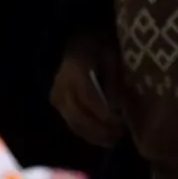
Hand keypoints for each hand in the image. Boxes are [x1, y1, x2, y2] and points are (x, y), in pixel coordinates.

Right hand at [50, 32, 124, 147]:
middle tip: (120, 135)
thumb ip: (113, 81)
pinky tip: (101, 137)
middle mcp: (61, 84)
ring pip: (73, 122)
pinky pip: (70, 122)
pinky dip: (86, 132)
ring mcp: (56, 94)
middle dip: (100, 129)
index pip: (87, 98)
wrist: (77, 38)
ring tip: (113, 139)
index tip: (121, 123)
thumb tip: (117, 108)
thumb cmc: (97, 44)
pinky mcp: (57, 102)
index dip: (103, 114)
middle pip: (78, 114)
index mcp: (74, 70)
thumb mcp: (111, 56)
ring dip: (93, 134)